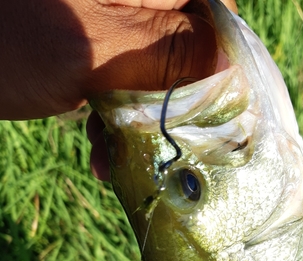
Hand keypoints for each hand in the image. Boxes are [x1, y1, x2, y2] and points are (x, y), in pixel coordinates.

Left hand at [0, 0, 236, 178]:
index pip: (214, 7)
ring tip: (117, 154)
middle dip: (180, 100)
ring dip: (145, 120)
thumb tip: (230, 67)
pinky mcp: (94, 50)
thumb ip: (168, 54)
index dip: (224, 55)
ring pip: (157, 71)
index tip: (220, 105)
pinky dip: (117, 119)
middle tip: (171, 140)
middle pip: (188, 45)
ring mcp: (112, 22)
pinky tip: (100, 149)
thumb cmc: (10, 41)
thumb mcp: (96, 52)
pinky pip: (125, 83)